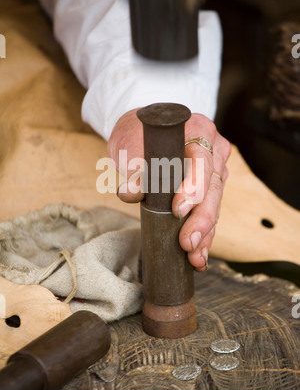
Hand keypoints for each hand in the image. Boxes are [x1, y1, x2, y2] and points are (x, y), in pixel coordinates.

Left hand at [107, 109, 230, 271]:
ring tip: (194, 257)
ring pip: (215, 205)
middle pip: (213, 188)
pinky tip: (197, 256)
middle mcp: (214, 151)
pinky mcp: (210, 189)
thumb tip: (130, 192)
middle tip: (187, 243)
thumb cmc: (139, 135)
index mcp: (199, 131)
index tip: (178, 209)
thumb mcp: (131, 146)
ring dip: (205, 233)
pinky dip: (203, 235)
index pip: (202, 161)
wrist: (144, 133)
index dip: (193, 187)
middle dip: (202, 219)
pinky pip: (210, 213)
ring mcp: (215, 171)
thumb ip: (134, 168)